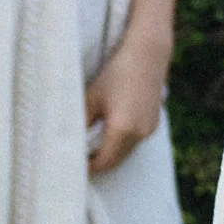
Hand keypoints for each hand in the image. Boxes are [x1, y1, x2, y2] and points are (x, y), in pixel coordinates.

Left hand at [85, 32, 169, 178]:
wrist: (147, 55)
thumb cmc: (116, 74)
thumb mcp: (91, 98)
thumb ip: (81, 123)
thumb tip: (70, 142)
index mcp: (122, 130)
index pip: (103, 162)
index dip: (87, 167)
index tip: (72, 165)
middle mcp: (140, 134)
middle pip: (115, 161)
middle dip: (97, 162)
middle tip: (78, 158)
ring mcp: (149, 130)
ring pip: (125, 153)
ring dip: (109, 153)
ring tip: (91, 145)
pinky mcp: (153, 123)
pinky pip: (134, 142)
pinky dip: (120, 144)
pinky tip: (108, 131)